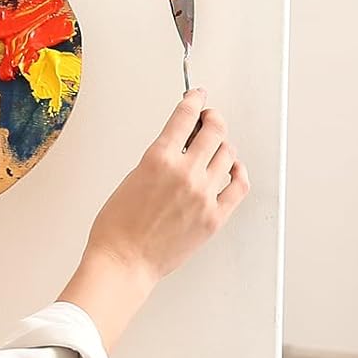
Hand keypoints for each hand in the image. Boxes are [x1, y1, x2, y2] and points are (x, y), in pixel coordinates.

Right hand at [85, 89, 248, 284]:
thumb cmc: (118, 226)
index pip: (185, 116)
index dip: (195, 100)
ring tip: (217, 148)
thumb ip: (160, 159)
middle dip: (213, 119)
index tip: (198, 96)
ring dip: (223, 146)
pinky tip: (233, 170)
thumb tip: (181, 148)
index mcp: (159, 158)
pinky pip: (239, 186)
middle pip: (214, 131)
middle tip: (211, 119)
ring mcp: (203, 195)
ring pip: (228, 155)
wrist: (125, 261)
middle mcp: (185, 172)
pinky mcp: (214, 217)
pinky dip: (239, 172)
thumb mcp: (133, 177)